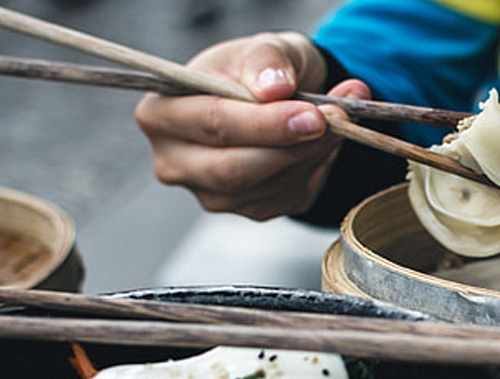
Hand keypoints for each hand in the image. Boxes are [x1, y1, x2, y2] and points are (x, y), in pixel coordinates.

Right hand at [134, 32, 370, 219]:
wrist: (280, 95)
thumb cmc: (259, 71)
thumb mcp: (264, 47)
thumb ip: (267, 60)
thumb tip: (274, 88)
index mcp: (161, 113)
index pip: (212, 124)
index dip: (265, 123)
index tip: (311, 114)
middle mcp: (175, 161)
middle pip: (232, 169)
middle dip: (290, 146)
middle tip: (333, 120)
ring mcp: (209, 192)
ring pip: (265, 187)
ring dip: (310, 155)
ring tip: (338, 119)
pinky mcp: (246, 209)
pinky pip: (285, 198)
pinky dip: (313, 169)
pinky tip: (322, 142)